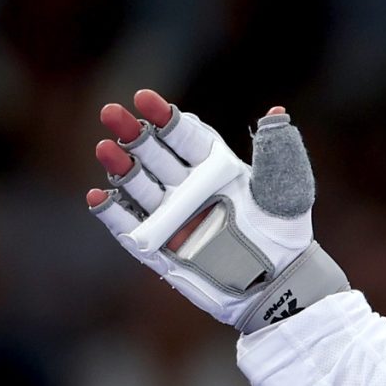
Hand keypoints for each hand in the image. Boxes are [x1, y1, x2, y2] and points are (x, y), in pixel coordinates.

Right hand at [86, 88, 345, 329]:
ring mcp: (171, 216)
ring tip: (105, 148)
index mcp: (214, 167)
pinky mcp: (157, 247)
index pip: (183, 135)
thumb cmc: (286, 236)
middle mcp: (187, 187)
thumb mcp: (288, 193)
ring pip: (137, 185)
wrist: (281, 286)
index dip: (163, 117)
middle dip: (133, 134)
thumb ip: (278, 154)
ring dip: (120, 167)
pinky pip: (129, 227)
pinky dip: (112, 213)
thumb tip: (277, 112)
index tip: (143, 99)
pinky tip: (98, 197)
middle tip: (112, 113)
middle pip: (153, 154)